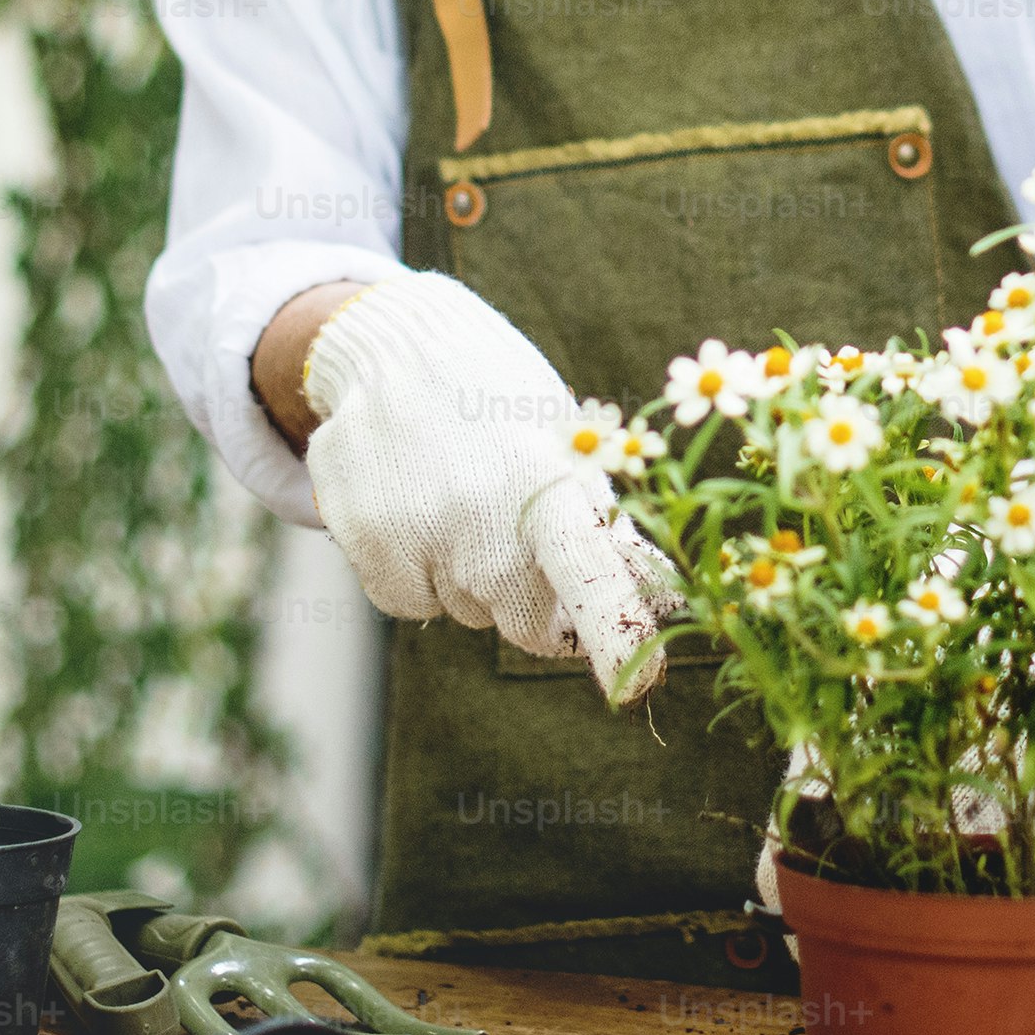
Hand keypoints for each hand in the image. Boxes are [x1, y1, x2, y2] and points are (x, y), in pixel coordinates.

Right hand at [297, 270, 683, 702]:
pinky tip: (412, 507)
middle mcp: (482, 514)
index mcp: (550, 481)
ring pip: (467, 612)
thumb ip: (604, 526)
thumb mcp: (564, 444)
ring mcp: (418, 531)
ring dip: (470, 576)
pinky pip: (410, 603)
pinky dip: (416, 572)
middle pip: (531, 625)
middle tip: (519, 530)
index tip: (639, 687)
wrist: (392, 346)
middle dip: (537, 601)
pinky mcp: (365, 543)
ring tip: (457, 495)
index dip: (615, 633)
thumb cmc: (502, 403)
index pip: (591, 570)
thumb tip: (668, 600)